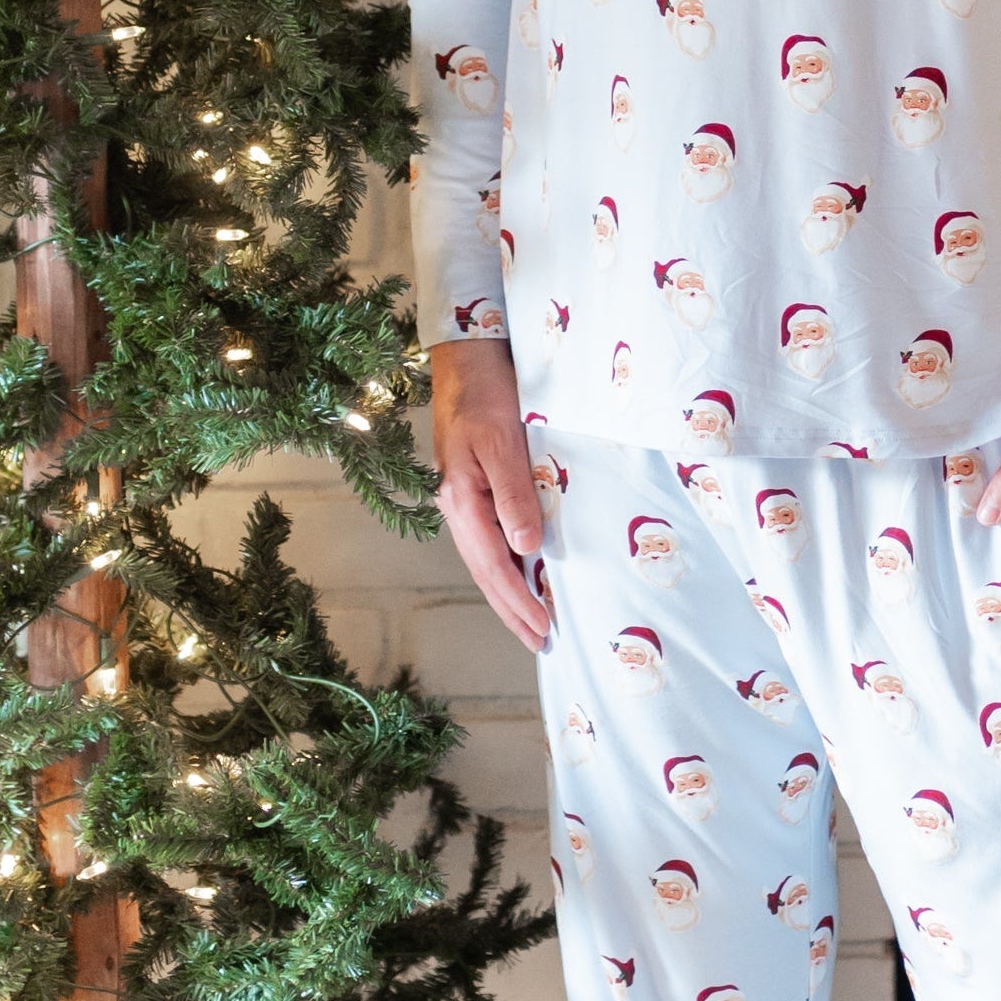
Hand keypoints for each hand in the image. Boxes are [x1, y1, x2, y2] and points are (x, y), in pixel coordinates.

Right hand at [428, 338, 550, 651]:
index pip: (494, 565)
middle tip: (540, 643)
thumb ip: (514, 495)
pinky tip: (522, 573)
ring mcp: (463, 498)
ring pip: (487, 559)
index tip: (543, 629)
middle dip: (512, 610)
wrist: (467, 357)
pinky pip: (490, 538)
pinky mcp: (474, 487)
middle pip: (486, 572)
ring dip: (509, 592)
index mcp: (461, 499)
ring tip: (532, 622)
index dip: (518, 601)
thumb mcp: (502, 441)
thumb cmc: (486, 393)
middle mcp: (457, 505)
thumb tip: (527, 549)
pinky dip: (507, 564)